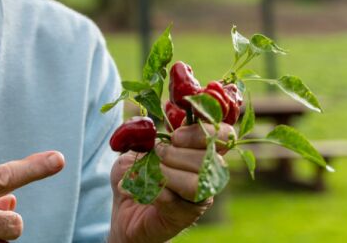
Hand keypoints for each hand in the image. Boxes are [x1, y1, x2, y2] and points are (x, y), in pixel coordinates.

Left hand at [107, 123, 233, 242]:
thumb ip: (146, 137)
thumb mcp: (136, 148)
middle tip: (157, 155)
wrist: (123, 209)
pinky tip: (142, 190)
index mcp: (201, 150)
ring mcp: (200, 197)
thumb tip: (146, 130)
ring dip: (167, 174)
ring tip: (150, 173)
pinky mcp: (185, 217)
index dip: (202, 132)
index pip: (224, 135)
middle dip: (176, 154)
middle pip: (209, 159)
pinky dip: (154, 191)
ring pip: (195, 184)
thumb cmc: (135, 173)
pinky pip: (174, 201)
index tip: (175, 136)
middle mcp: (208, 174)